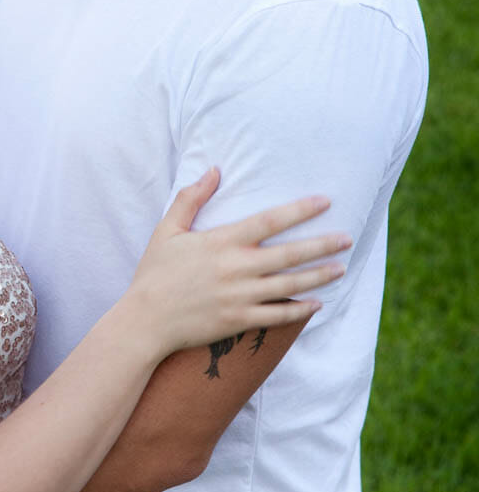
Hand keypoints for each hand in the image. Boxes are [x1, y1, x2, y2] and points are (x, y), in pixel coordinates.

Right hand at [133, 168, 350, 351]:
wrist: (145, 320)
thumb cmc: (154, 273)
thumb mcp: (168, 230)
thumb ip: (191, 198)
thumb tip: (214, 170)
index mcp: (222, 242)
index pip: (270, 221)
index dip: (300, 210)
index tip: (325, 202)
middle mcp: (236, 268)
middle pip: (290, 254)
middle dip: (322, 245)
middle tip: (347, 238)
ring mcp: (240, 297)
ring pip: (290, 284)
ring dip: (319, 276)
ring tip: (341, 267)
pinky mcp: (239, 321)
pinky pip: (277, 315)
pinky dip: (300, 310)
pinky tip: (317, 304)